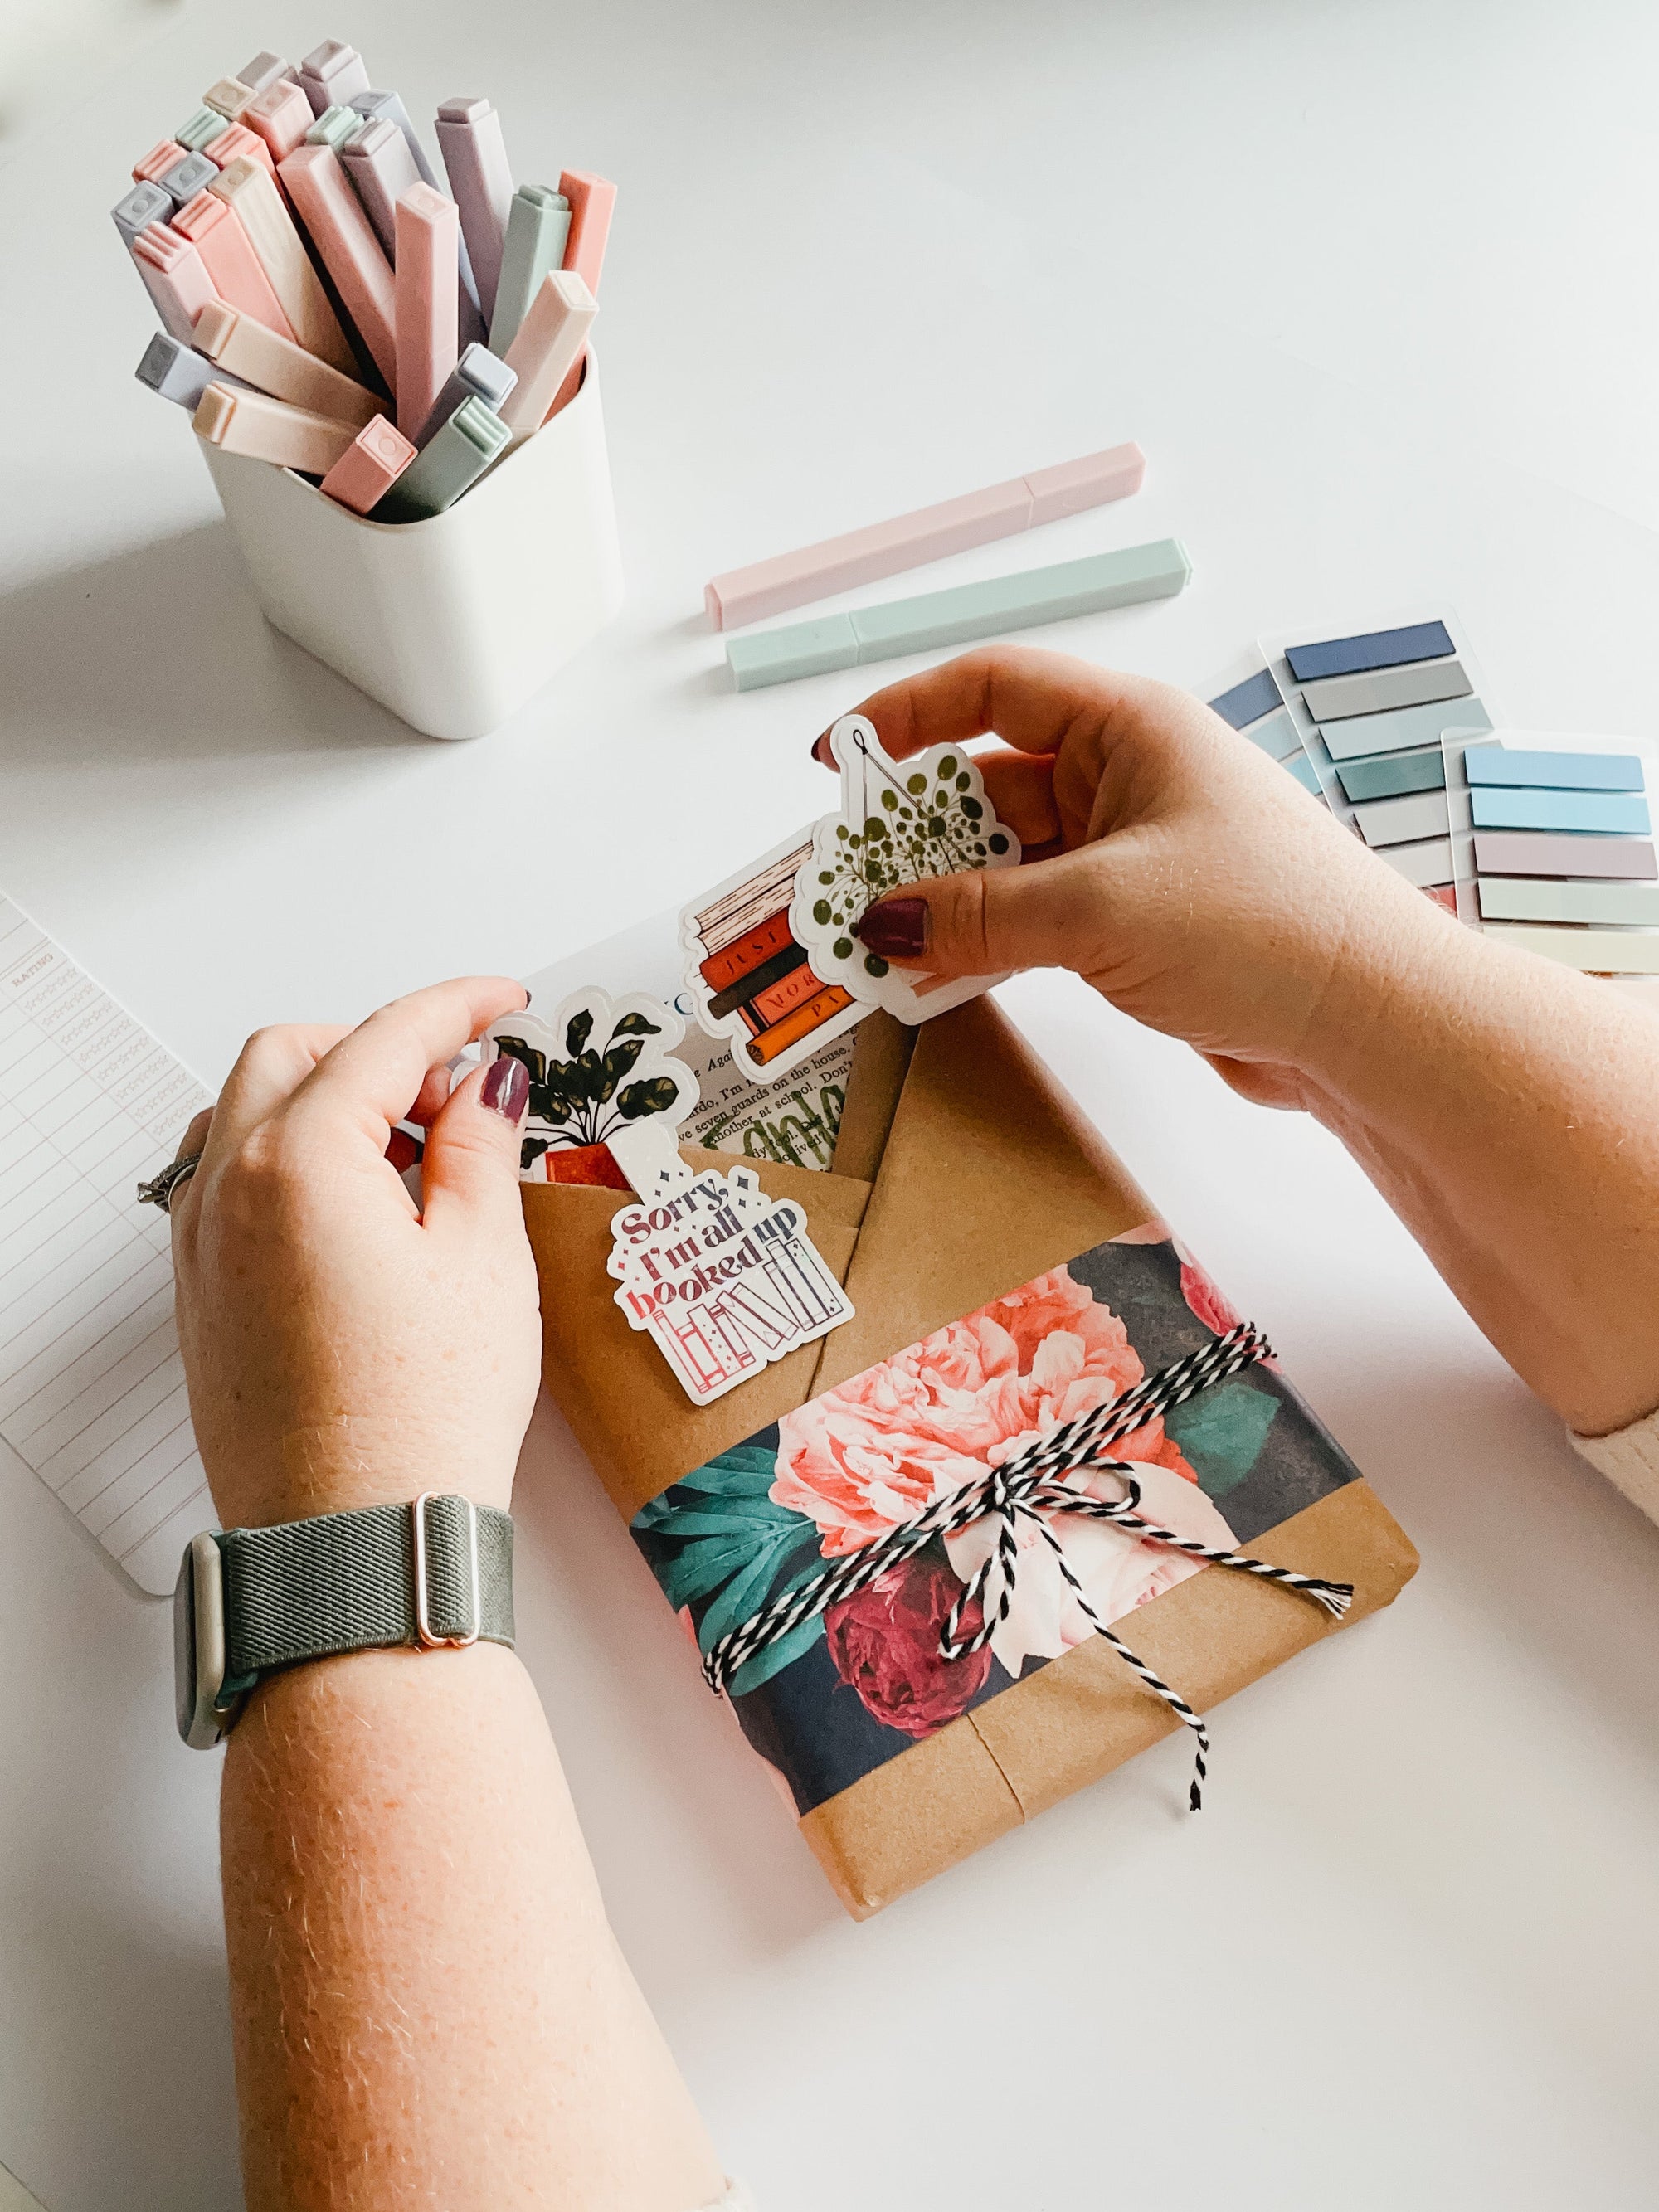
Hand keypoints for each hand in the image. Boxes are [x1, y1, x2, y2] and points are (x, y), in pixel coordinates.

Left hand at [168, 978, 538, 1530]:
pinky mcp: (202, 1297)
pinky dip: (289, 1160)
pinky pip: (229, 1183)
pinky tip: (360, 1209)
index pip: (383, 1039)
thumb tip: (483, 1088)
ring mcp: (203, 1245)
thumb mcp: (484, 1258)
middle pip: (292, 1056)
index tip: (502, 1003)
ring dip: (324, 1099)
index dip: (456, 1008)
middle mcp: (228, 1190)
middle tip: (461, 1087)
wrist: (360, 1543)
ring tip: (413, 1151)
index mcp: (300, 1161)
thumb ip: (479, 1147)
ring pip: (246, 1115)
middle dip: (377, 1046)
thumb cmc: (420, 1418)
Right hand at [824, 647, 1453, 1108]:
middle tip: (843, 880)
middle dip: (914, 829)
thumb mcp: (1098, 910)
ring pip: (1011, 857)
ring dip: (946, 896)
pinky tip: (938, 973)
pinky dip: (988, 938)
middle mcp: (1132, 777)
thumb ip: (978, 913)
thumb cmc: (1261, 926)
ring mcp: (1138, 853)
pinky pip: (1040, 915)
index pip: (995, 689)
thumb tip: (881, 922)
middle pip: (991, 780)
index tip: (836, 758)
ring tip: (876, 940)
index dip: (907, 713)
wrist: (1371, 1020)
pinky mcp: (1144, 922)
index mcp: (1131, 728)